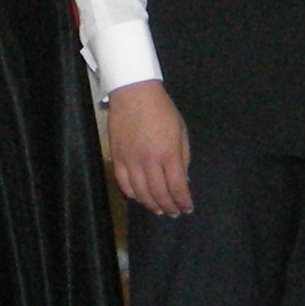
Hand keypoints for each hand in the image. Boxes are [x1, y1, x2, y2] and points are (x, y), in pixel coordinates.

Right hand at [103, 80, 193, 215]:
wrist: (134, 93)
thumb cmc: (162, 110)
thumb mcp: (181, 131)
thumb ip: (183, 157)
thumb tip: (183, 180)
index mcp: (169, 154)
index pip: (178, 187)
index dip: (183, 201)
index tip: (187, 208)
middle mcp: (149, 161)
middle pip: (159, 194)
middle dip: (169, 206)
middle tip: (174, 213)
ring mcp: (131, 161)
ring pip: (141, 193)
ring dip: (151, 205)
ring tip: (158, 210)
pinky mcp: (117, 158)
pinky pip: (123, 183)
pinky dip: (132, 194)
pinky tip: (139, 197)